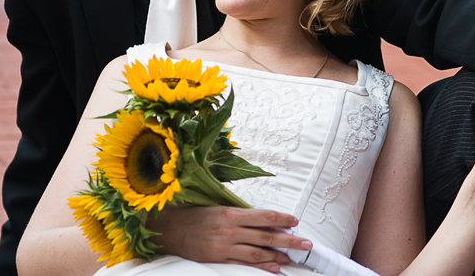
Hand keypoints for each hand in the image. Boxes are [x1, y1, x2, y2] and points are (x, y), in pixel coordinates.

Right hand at [147, 205, 311, 272]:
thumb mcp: (217, 207)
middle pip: (266, 235)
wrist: (168, 229)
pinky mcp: (218, 259)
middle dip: (289, 239)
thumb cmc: (193, 215)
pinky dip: (261, 265)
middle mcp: (230, 230)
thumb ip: (238, 214)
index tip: (296, 221)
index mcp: (230, 213)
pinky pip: (243, 263)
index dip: (282, 219)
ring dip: (278, 255)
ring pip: (258, 252)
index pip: (264, 216)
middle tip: (306, 243)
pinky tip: (274, 267)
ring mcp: (224, 247)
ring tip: (293, 257)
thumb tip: (260, 218)